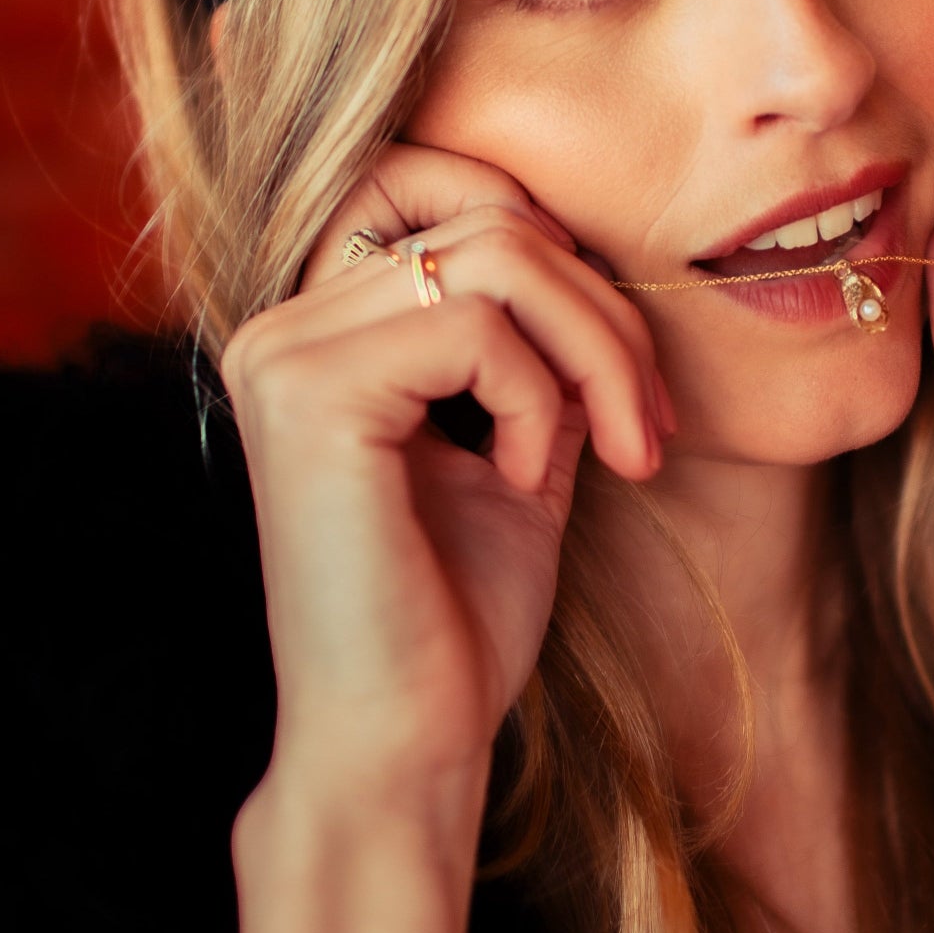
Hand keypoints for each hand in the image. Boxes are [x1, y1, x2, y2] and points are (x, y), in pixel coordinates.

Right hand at [220, 143, 668, 786]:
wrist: (402, 745)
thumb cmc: (454, 619)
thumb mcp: (516, 451)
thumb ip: (536, 350)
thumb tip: (600, 262)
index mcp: (317, 335)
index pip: (434, 187)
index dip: (547, 242)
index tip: (615, 363)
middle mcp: (282, 328)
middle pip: (491, 222)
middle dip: (606, 316)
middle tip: (651, 425)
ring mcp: (285, 353)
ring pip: (499, 257)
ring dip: (594, 354)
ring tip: (619, 451)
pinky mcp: (311, 393)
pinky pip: (480, 327)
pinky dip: (544, 400)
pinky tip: (532, 481)